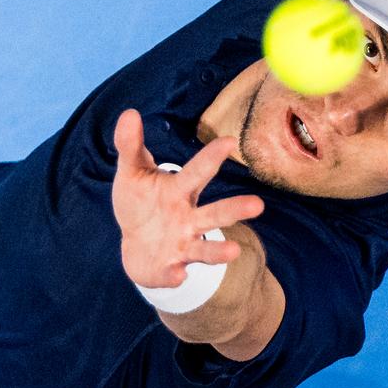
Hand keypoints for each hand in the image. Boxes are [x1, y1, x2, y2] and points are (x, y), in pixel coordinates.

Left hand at [111, 109, 265, 290]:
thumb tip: (129, 112)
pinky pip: (174, 273)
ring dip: (219, 251)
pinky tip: (178, 275)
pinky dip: (175, 275)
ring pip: (205, 250)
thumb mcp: (131, 173)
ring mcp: (182, 246)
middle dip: (235, 209)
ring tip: (234, 252)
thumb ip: (130, 146)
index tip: (229, 142)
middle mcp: (188, 218)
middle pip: (215, 214)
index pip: (198, 172)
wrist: (136, 247)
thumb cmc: (139, 203)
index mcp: (179, 190)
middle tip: (259, 205)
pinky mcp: (170, 268)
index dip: (212, 157)